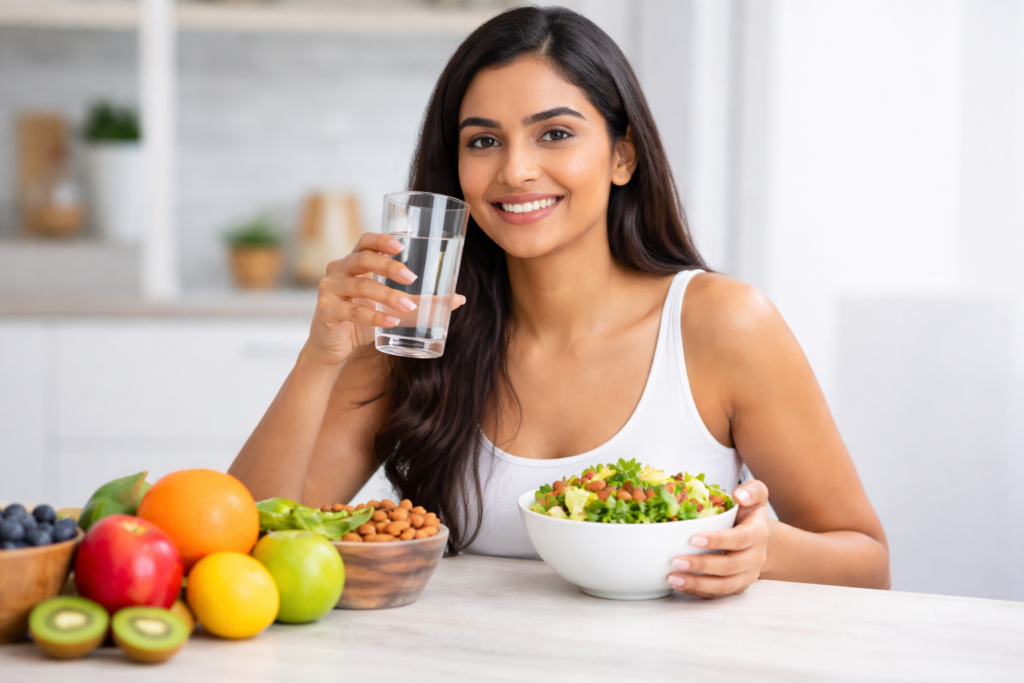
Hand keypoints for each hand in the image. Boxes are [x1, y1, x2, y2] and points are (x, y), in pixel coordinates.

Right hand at [302, 232, 465, 365]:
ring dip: (388, 295)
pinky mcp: (326, 310)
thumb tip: (459, 299)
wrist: (332, 349)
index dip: (381, 240)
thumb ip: (421, 302)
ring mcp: (329, 289)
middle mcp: (338, 270)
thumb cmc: (361, 322)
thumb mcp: (392, 308)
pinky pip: (352, 310)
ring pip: (361, 285)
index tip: (402, 246)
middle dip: (389, 266)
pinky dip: (374, 316)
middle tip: (411, 277)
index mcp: (353, 263)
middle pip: (362, 258)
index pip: (364, 241)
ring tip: (409, 306)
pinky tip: (391, 321)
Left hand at [667, 480, 769, 598]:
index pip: (739, 539)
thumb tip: (740, 495)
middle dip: (701, 565)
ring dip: (698, 583)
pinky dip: (698, 591)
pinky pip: (719, 594)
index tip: (692, 538)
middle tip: (675, 561)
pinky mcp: (738, 586)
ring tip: (673, 578)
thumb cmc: (748, 513)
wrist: (758, 537)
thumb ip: (753, 490)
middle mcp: (755, 557)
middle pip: (730, 566)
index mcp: (758, 533)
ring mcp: (747, 575)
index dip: (717, 540)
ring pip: (724, 585)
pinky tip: (679, 585)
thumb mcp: (755, 495)